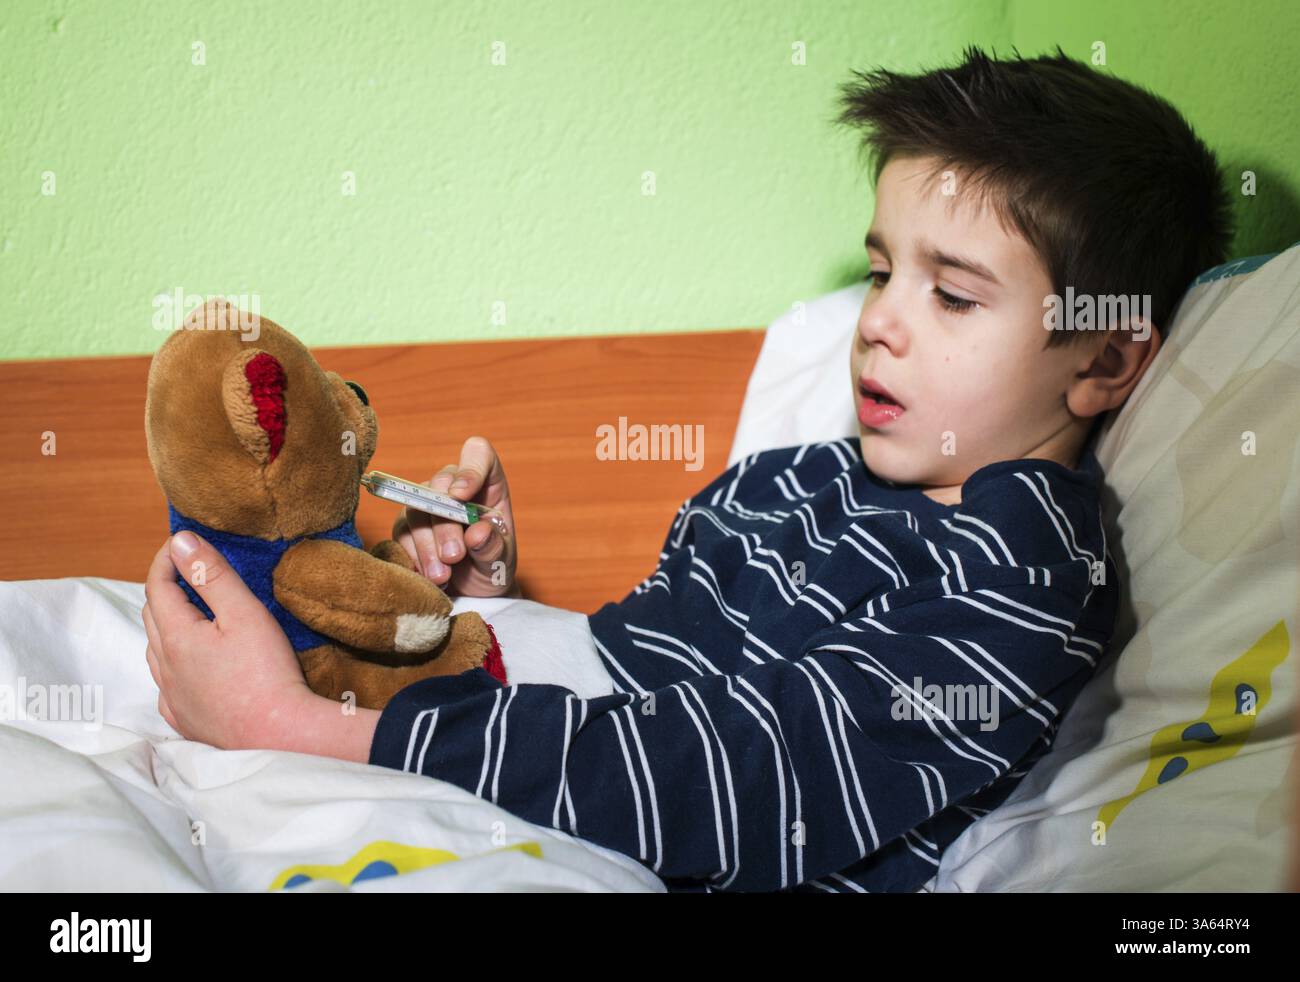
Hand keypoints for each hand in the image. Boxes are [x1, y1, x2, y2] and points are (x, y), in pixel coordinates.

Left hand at [142, 530, 316, 749]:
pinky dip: (174, 663)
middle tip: (190, 572)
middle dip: (166, 587)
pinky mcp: (186, 720)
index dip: (166, 559)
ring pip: (156, 651)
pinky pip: (167, 685)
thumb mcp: (244, 612)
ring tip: (193, 614)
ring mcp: (172, 697)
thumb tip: (180, 542)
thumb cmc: (265, 672)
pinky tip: (193, 666)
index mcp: (176, 636)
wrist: (278, 735)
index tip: (181, 542)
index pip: (157, 586)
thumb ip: (211, 574)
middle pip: (152, 616)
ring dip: (167, 625)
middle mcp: (164, 667)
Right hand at [393, 435, 519, 598]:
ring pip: (416, 509)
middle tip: (454, 557)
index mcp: (487, 486)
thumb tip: (478, 532)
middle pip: (440, 486)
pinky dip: (413, 556)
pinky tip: (428, 577)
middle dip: (444, 524)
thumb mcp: (500, 563)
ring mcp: (428, 505)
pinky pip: (401, 533)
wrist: (473, 596)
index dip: (469, 468)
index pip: (478, 455)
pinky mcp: (407, 527)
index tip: (461, 496)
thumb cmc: (492, 569)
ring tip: (442, 576)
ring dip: (427, 545)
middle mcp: (455, 489)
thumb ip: (492, 547)